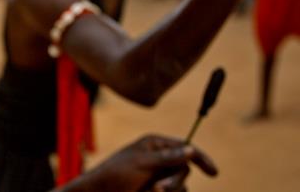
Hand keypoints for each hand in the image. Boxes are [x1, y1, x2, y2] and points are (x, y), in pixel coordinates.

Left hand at [61, 135, 217, 191]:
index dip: (200, 158)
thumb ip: (168, 158)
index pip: (185, 147)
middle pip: (184, 170)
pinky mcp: (156, 190)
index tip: (214, 173)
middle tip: (159, 189)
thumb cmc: (117, 174)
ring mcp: (158, 175)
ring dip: (169, 191)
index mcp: (155, 145)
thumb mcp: (142, 164)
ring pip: (180, 186)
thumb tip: (191, 149)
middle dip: (174, 181)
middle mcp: (159, 159)